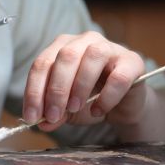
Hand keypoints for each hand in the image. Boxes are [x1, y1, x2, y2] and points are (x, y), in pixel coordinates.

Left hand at [23, 31, 148, 131]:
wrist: (123, 105)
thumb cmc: (91, 99)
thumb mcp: (67, 109)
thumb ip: (54, 114)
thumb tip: (41, 123)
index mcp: (63, 47)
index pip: (43, 63)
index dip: (35, 91)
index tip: (32, 117)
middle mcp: (85, 41)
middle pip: (66, 57)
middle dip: (56, 89)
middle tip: (53, 115)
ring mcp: (110, 47)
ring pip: (92, 57)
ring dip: (79, 86)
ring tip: (74, 108)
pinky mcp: (132, 62)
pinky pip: (118, 77)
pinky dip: (106, 97)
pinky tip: (98, 110)